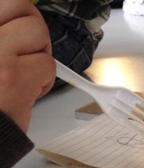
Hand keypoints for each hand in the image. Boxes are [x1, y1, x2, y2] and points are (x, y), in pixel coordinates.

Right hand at [0, 0, 54, 131]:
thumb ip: (3, 36)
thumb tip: (16, 19)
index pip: (8, 2)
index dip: (18, 12)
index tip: (19, 26)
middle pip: (20, 6)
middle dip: (32, 26)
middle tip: (28, 46)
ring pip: (37, 33)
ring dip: (40, 54)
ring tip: (25, 72)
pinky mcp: (14, 77)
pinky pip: (47, 64)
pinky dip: (45, 79)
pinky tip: (29, 90)